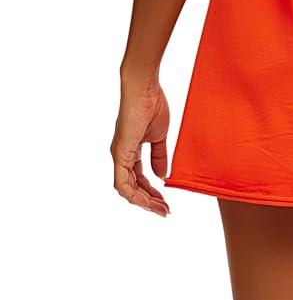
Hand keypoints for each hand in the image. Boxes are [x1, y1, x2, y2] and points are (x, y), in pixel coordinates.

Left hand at [111, 77, 170, 216]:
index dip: (152, 192)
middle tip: (166, 211)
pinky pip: (122, 182)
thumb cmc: (152, 104)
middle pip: (133, 188)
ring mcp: (119, 155)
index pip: (138, 179)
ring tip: (161, 209)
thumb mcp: (160, 135)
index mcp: (130, 151)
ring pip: (126, 189)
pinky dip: (134, 194)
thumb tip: (162, 176)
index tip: (167, 201)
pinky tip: (148, 200)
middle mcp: (122, 156)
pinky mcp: (120, 153)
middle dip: (149, 201)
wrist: (144, 88)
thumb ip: (159, 156)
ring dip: (144, 202)